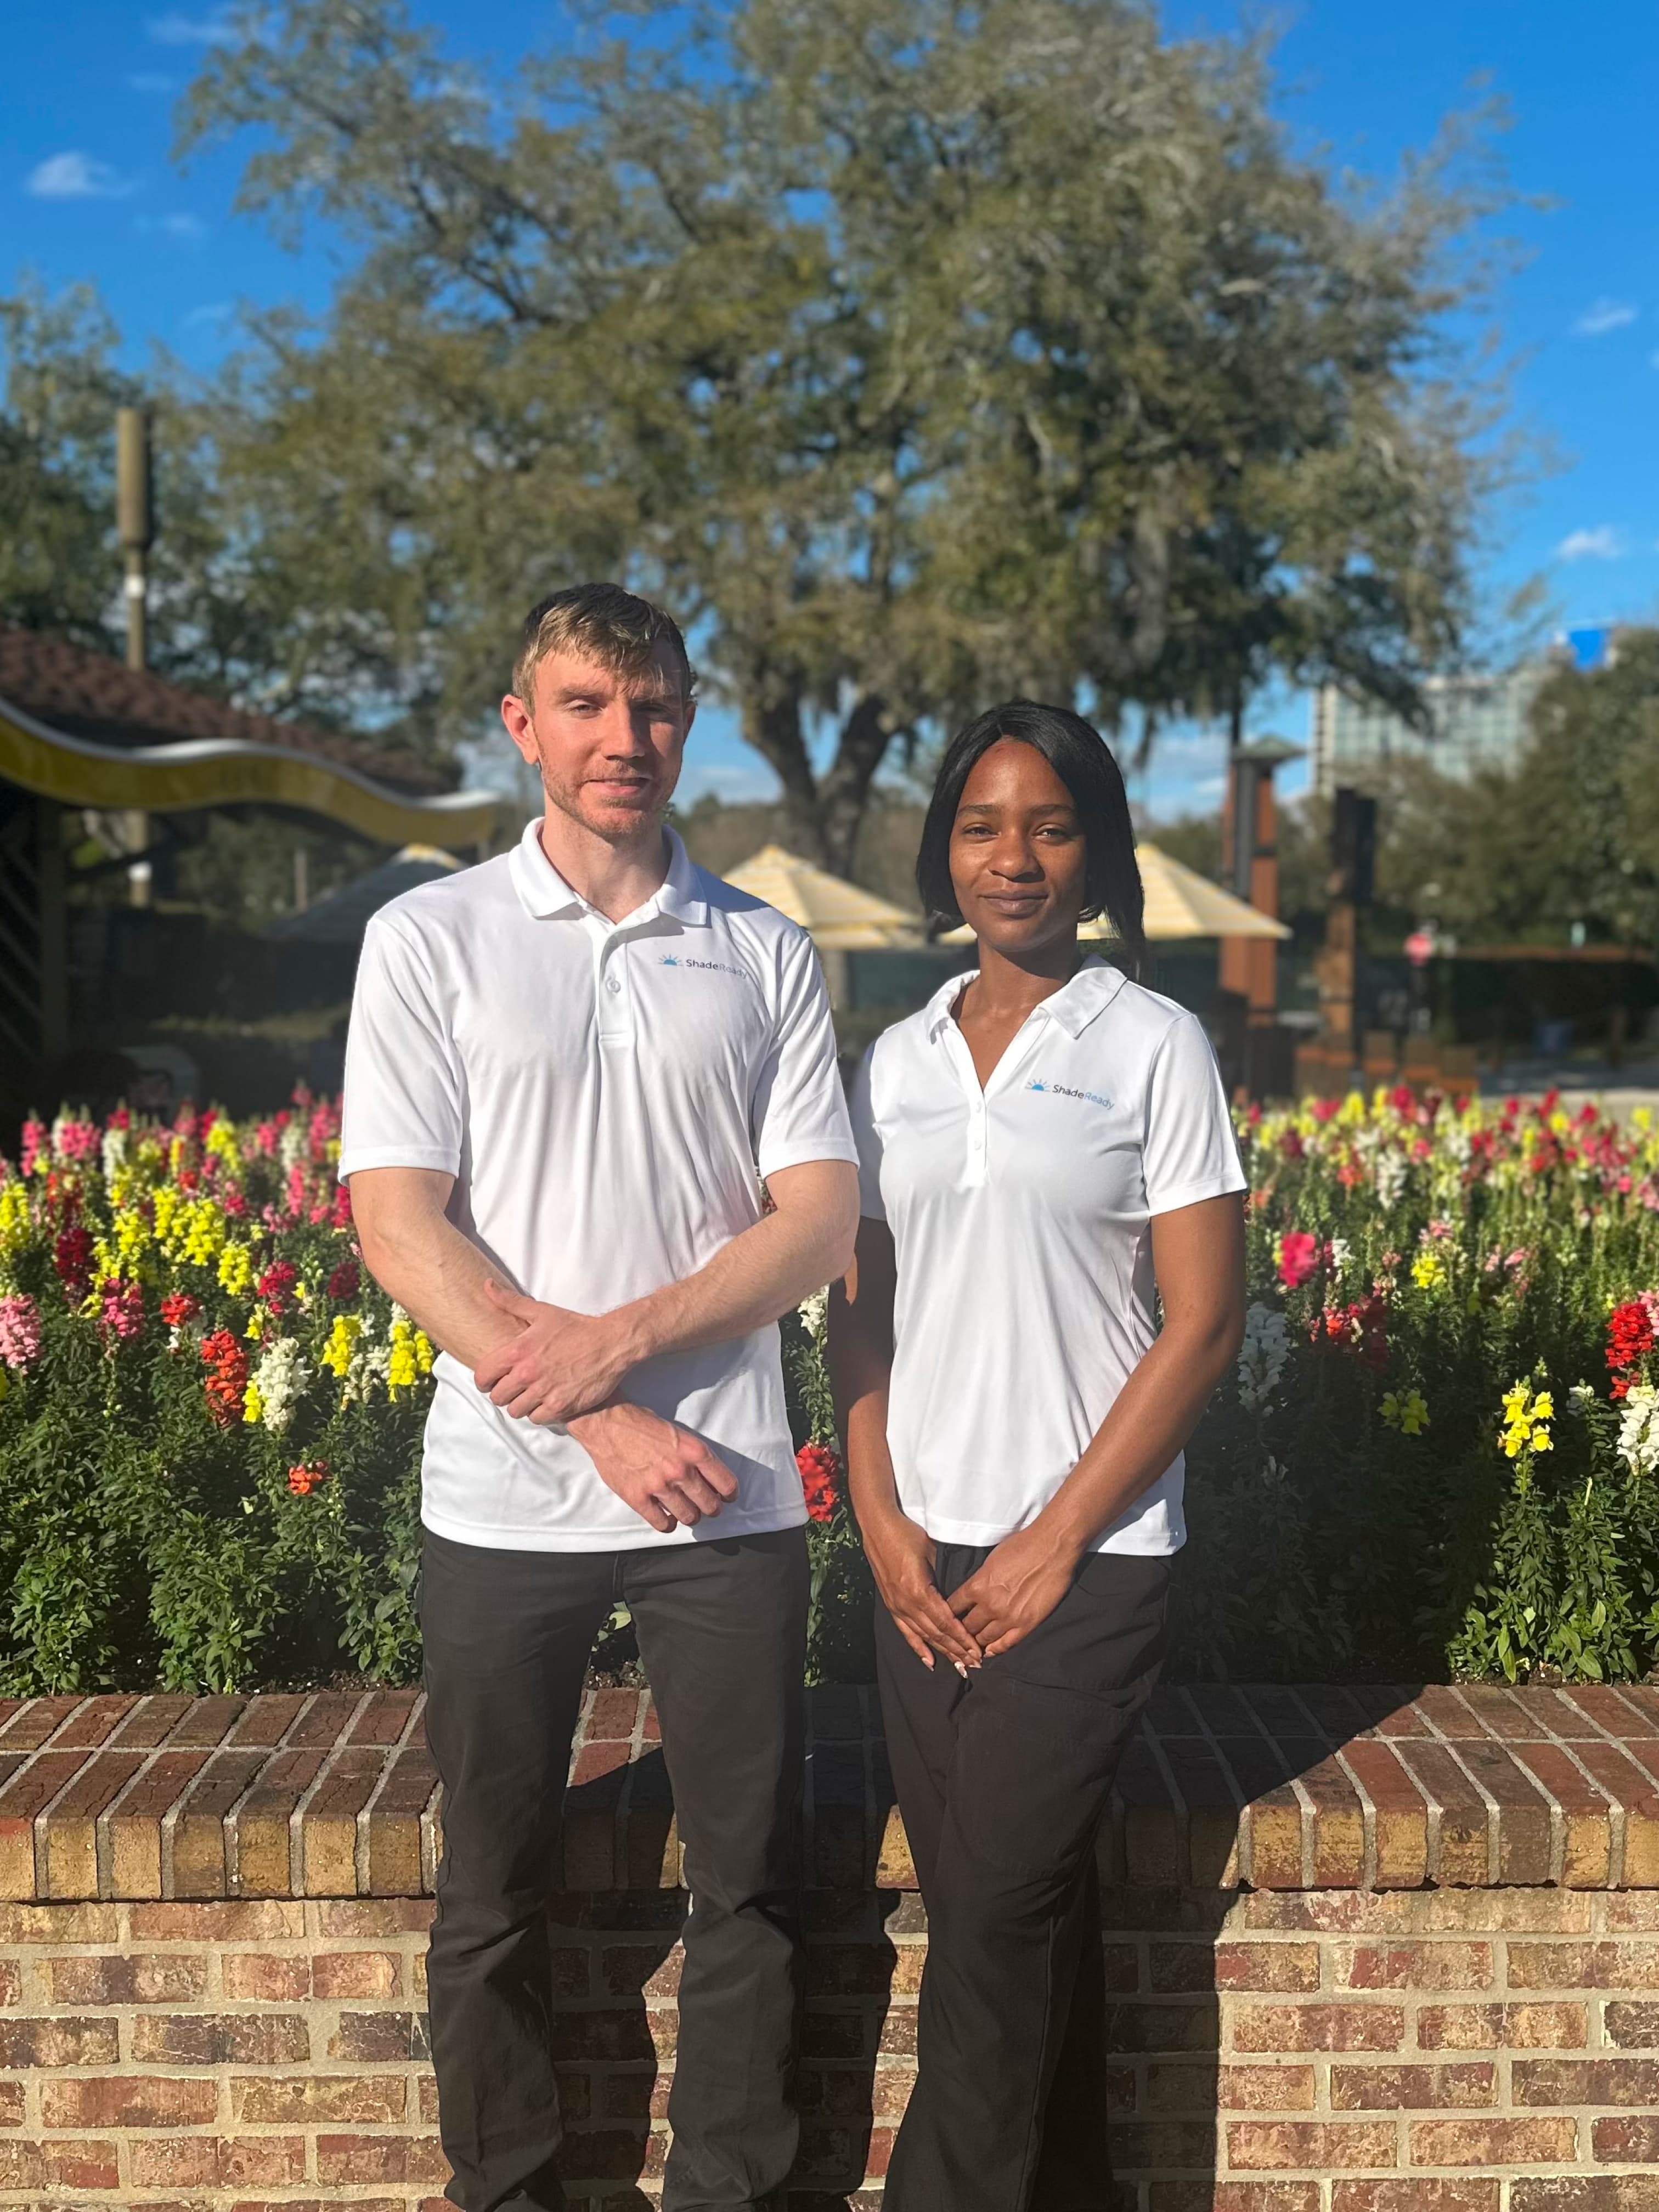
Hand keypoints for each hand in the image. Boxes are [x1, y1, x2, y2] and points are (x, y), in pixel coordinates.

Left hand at [472, 1281, 642, 1422]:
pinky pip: (536, 1419)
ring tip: (531, 1396)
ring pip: (516, 1411)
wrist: (611, 1343)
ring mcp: (544, 1392)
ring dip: (521, 1404)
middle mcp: (527, 1374)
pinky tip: (546, 1401)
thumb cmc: (576, 1327)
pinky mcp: (560, 1406)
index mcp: (518, 1351)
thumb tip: (487, 1286)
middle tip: (514, 1389)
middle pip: (498, 1398)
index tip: (491, 1380)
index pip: (483, 1376)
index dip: (484, 1380)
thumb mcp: (542, 1311)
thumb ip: (511, 1302)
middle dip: (503, 1393)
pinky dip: (539, 1413)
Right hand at [568, 1403, 739, 1533]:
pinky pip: (661, 1523)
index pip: (726, 1483)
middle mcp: (680, 1471)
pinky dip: (667, 1524)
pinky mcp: (637, 1497)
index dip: (729, 1494)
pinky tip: (666, 1518)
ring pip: (688, 1517)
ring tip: (686, 1512)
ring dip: (690, 1517)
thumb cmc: (641, 1423)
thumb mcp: (678, 1433)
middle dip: (711, 1508)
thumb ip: (693, 1456)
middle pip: (709, 1505)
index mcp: (694, 1451)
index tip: (726, 1497)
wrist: (606, 1421)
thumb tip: (706, 1478)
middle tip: (707, 1507)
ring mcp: (658, 1486)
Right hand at [863, 1509, 980, 1672]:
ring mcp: (897, 1605)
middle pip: (936, 1634)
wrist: (878, 1526)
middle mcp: (906, 1603)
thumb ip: (944, 1577)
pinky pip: (905, 1631)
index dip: (962, 1639)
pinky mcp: (891, 1603)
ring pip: (923, 1635)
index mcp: (919, 1591)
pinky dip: (918, 1647)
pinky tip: (928, 1660)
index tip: (977, 1652)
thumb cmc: (907, 1534)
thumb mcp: (932, 1552)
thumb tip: (962, 1596)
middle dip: (956, 1650)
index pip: (946, 1622)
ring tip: (958, 1665)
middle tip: (973, 1665)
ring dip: (942, 1651)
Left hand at [948, 1522, 1080, 1658]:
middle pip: (967, 1627)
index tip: (949, 1617)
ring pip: (984, 1639)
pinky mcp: (1027, 1624)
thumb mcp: (990, 1560)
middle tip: (961, 1635)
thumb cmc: (1022, 1546)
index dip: (949, 1613)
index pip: (953, 1607)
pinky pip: (1007, 1644)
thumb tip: (973, 1591)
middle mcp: (989, 1605)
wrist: (1052, 1547)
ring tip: (975, 1645)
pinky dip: (996, 1650)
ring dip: (978, 1642)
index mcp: (977, 1586)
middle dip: (963, 1631)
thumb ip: (979, 1580)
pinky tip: (991, 1651)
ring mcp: (1008, 1617)